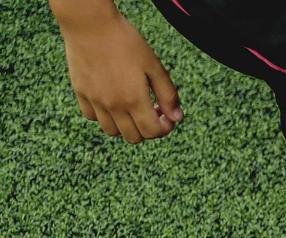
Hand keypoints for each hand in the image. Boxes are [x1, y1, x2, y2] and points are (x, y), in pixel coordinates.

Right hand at [57, 7, 182, 142]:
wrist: (90, 23)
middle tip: (150, 110)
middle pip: (133, 137)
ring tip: (130, 106)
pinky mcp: (80, 92)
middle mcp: (113, 105)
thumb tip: (177, 118)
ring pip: (111, 131)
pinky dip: (103, 116)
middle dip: (146, 129)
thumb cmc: (125, 41)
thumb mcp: (154, 66)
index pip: (152, 133)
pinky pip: (91, 116)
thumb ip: (168, 95)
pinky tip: (110, 100)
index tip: (166, 114)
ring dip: (125, 126)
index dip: (164, 128)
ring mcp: (94, 100)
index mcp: (134, 99)